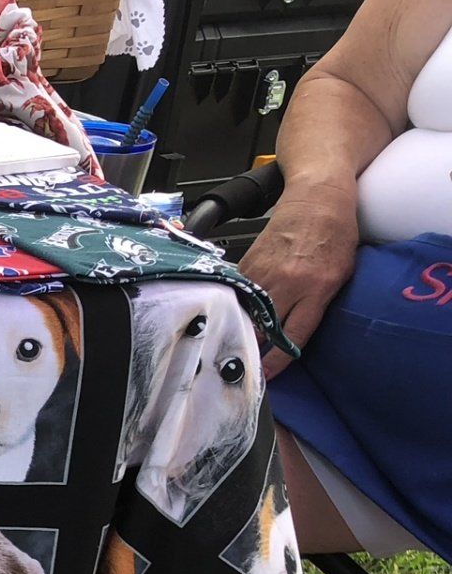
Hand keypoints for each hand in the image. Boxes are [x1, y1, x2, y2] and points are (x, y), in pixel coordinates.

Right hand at [240, 182, 359, 378]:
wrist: (317, 198)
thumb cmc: (334, 235)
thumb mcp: (339, 275)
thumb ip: (317, 305)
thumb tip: (291, 334)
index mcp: (317, 287)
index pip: (292, 335)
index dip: (277, 360)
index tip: (266, 375)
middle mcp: (289, 282)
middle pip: (263, 328)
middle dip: (253, 349)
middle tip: (244, 365)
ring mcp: (265, 272)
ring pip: (246, 313)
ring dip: (241, 330)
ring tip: (233, 344)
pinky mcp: (248, 263)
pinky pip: (238, 294)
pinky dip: (236, 307)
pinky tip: (233, 315)